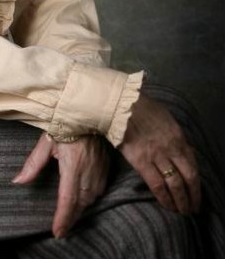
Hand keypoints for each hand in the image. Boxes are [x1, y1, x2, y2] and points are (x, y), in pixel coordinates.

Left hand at [13, 133, 109, 238]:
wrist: (89, 111)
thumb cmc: (65, 124)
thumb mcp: (46, 142)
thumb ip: (33, 164)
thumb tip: (18, 181)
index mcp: (73, 166)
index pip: (67, 200)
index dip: (63, 219)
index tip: (57, 232)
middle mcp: (88, 172)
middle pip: (80, 204)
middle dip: (70, 218)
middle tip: (61, 229)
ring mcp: (99, 171)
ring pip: (90, 199)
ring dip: (80, 209)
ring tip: (69, 217)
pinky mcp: (106, 168)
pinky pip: (98, 191)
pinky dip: (89, 199)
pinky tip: (82, 201)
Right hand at [119, 93, 200, 214]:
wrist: (119, 105)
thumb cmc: (140, 107)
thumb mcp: (164, 117)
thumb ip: (173, 134)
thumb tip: (180, 147)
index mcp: (178, 136)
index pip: (193, 163)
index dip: (196, 180)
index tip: (196, 190)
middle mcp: (171, 148)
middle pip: (188, 176)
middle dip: (193, 194)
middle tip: (193, 207)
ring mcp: (157, 156)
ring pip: (175, 184)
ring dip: (181, 200)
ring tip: (183, 210)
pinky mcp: (141, 162)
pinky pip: (157, 185)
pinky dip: (164, 198)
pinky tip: (168, 205)